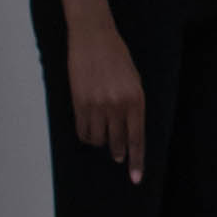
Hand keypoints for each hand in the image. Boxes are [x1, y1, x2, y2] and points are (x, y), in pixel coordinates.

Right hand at [68, 21, 146, 182]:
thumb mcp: (135, 81)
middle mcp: (117, 105)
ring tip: (103, 133)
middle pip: (118, 143)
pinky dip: (87, 135)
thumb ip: (134, 106)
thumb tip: (129, 131)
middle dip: (119, 153)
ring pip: (99, 139)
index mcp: (136, 100)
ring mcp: (97, 105)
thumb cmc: (118, 58)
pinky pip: (83, 131)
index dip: (137, 161)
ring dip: (102, 141)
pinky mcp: (79, 102)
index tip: (135, 178)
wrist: (94, 38)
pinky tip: (90, 131)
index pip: (137, 139)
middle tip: (118, 157)